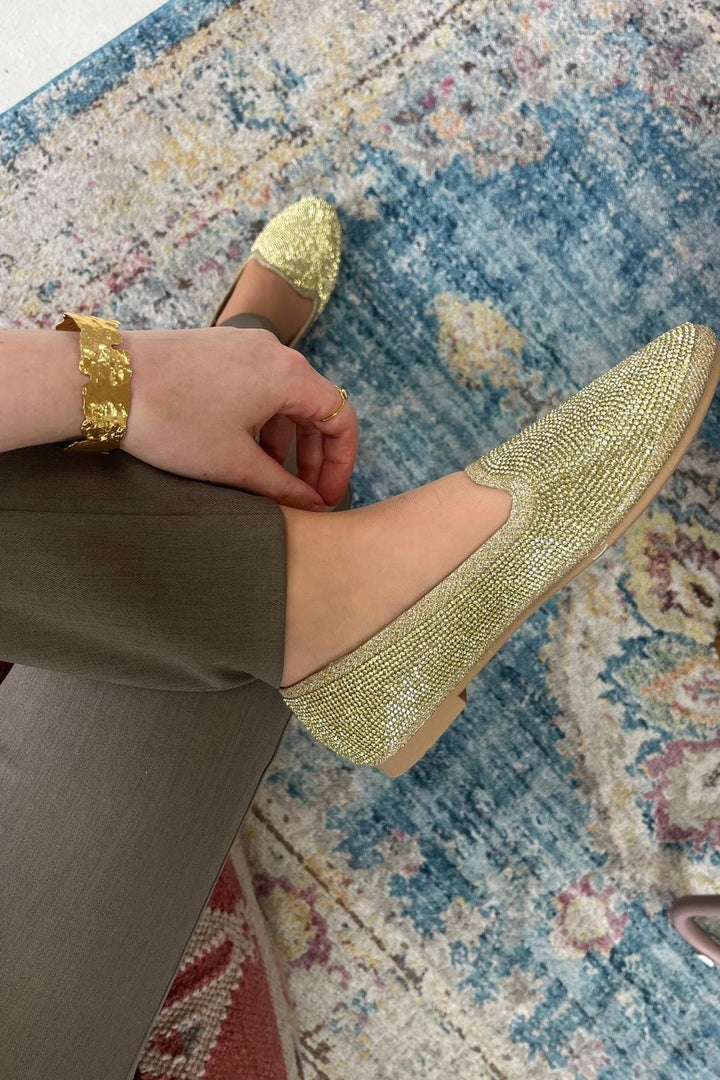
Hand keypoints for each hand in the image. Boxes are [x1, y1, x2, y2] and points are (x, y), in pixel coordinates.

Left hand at [120, 327, 357, 510]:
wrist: (106, 381)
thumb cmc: (173, 421)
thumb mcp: (234, 464)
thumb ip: (283, 488)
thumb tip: (312, 505)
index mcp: (289, 375)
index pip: (341, 419)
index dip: (341, 465)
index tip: (327, 499)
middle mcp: (273, 353)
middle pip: (315, 409)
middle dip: (315, 457)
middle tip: (304, 497)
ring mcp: (244, 347)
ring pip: (284, 400)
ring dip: (285, 443)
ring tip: (269, 481)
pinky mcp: (218, 350)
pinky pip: (257, 388)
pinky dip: (261, 422)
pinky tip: (242, 452)